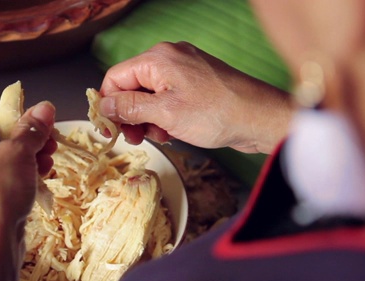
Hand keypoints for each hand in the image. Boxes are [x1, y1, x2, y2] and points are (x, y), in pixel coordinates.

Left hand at [0, 101, 56, 256]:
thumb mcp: (20, 153)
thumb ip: (32, 129)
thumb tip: (45, 107)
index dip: (21, 128)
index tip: (44, 135)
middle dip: (26, 151)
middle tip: (50, 154)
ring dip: (24, 170)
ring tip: (46, 173)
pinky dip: (12, 190)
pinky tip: (32, 193)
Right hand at [99, 41, 291, 152]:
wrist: (260, 118)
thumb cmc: (218, 112)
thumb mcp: (164, 113)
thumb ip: (129, 108)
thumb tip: (103, 105)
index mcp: (158, 59)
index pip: (115, 77)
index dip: (108, 104)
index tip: (109, 128)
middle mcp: (170, 59)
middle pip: (132, 87)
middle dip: (130, 115)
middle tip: (134, 138)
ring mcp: (185, 71)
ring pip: (150, 96)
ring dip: (148, 119)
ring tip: (160, 136)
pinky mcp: (196, 85)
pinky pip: (168, 100)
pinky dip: (164, 117)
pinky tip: (173, 131)